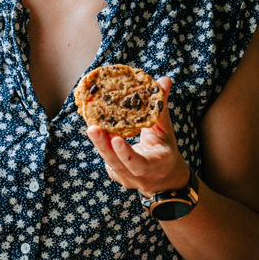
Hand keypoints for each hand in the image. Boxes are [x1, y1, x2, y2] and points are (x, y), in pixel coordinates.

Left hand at [85, 78, 189, 195]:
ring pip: (110, 163)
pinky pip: (107, 161)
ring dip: (100, 144)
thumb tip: (164, 80)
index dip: (127, 154)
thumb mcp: (166, 130)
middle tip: (92, 128)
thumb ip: (161, 107)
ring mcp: (126, 179)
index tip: (116, 139)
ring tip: (92, 126)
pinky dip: (102, 146)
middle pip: (118, 164)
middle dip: (104, 146)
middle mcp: (139, 177)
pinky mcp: (117, 176)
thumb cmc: (164, 148)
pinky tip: (97, 131)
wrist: (164, 177)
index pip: (139, 164)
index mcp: (156, 166)